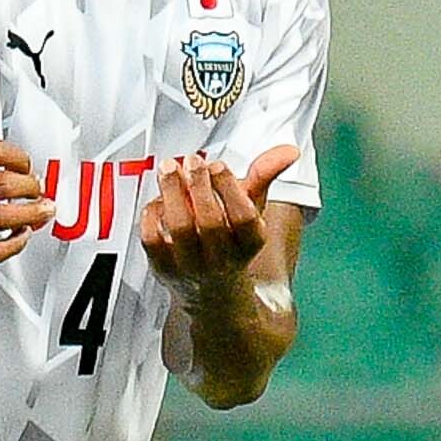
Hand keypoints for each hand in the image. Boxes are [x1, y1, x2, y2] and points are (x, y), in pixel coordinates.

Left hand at [141, 140, 302, 287]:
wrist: (211, 289)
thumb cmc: (231, 239)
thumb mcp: (252, 208)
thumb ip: (264, 176)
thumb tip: (289, 151)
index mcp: (250, 243)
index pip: (244, 218)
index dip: (230, 188)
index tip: (217, 164)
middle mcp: (222, 259)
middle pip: (210, 222)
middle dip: (199, 185)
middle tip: (191, 160)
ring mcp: (191, 266)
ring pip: (180, 228)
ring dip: (172, 192)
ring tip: (168, 168)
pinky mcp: (162, 268)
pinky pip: (152, 238)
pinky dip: (152, 212)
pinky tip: (159, 197)